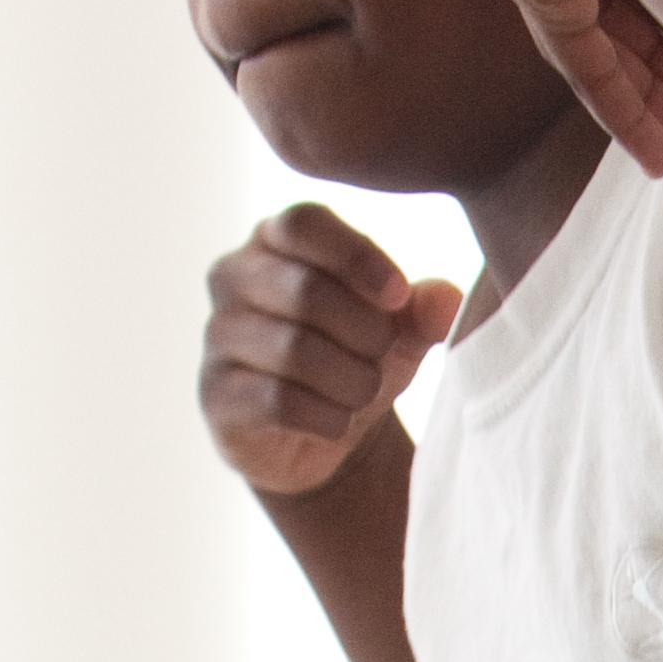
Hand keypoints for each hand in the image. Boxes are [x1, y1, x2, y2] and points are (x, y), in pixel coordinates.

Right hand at [197, 207, 463, 497]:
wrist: (319, 437)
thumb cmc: (355, 358)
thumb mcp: (397, 330)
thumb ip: (421, 309)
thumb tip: (446, 300)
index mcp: (274, 240)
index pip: (304, 224)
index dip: (357, 256)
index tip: (398, 295)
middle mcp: (233, 277)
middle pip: (306, 291)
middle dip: (365, 333)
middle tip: (384, 357)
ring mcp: (218, 335)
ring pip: (295, 351)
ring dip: (351, 381)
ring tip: (365, 392)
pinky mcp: (216, 394)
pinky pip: (278, 401)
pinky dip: (326, 418)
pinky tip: (337, 422)